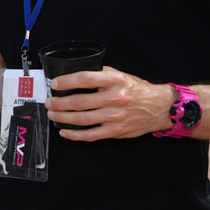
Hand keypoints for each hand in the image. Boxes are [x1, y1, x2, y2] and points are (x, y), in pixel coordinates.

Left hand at [45, 67, 174, 141]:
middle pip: (80, 101)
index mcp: (116, 81)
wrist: (160, 107)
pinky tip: (64, 132)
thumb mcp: (121, 75)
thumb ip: (101, 74)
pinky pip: (91, 135)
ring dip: (63, 117)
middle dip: (59, 103)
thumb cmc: (138, 90)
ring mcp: (115, 117)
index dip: (67, 81)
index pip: (86, 79)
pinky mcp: (115, 131)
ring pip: (82, 119)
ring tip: (53, 115)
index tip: (55, 84)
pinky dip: (75, 135)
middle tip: (50, 102)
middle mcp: (115, 98)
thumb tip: (77, 74)